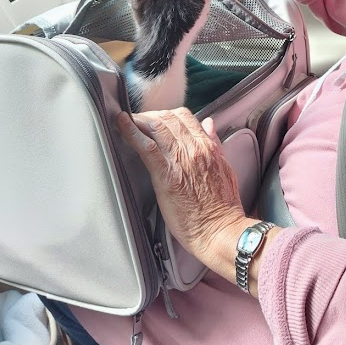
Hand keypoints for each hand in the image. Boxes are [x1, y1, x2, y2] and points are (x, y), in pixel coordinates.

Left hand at [116, 109, 246, 269]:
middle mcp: (195, 149)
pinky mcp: (166, 174)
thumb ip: (215, 144)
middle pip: (168, 119)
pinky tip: (120, 123)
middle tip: (137, 123)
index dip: (166, 115)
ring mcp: (180, 160)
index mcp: (208, 147)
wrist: (219, 229)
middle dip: (150, 116)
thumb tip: (209, 124)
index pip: (185, 118)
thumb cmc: (222, 206)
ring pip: (157, 127)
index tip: (155, 119)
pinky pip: (146, 146)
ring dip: (138, 121)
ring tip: (125, 121)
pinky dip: (130, 131)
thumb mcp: (225, 168)